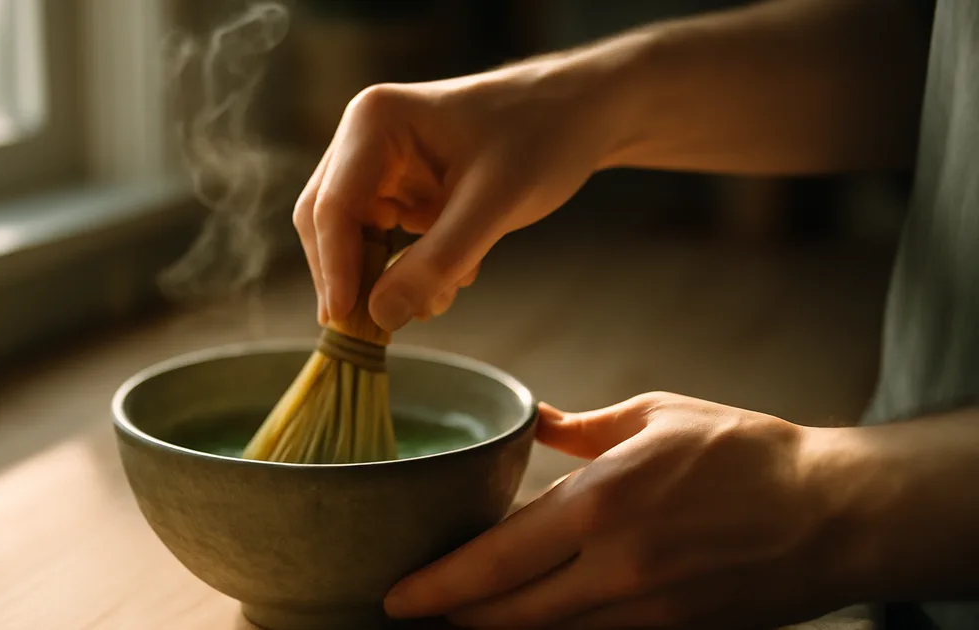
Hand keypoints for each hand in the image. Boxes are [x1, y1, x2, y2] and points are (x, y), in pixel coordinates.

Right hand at [292, 56, 628, 330]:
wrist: (579, 117)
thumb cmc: (542, 138)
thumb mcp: (495, 203)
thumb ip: (438, 261)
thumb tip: (380, 317)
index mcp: (375, 122)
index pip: (332, 206)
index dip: (335, 267)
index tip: (346, 321)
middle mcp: (364, 141)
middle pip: (328, 224)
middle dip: (355, 278)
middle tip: (376, 332)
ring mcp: (380, 167)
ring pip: (353, 240)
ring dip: (386, 278)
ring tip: (440, 296)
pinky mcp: (400, 192)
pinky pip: (383, 244)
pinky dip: (409, 270)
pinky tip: (455, 275)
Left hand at [383, 392, 861, 628]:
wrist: (835, 513)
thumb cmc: (743, 451)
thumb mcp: (656, 415)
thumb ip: (580, 428)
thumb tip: (529, 421)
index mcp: (605, 500)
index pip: (498, 557)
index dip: (440, 585)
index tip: (398, 595)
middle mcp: (618, 565)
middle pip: (509, 615)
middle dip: (453, 621)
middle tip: (410, 614)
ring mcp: (649, 610)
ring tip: (457, 623)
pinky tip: (526, 625)